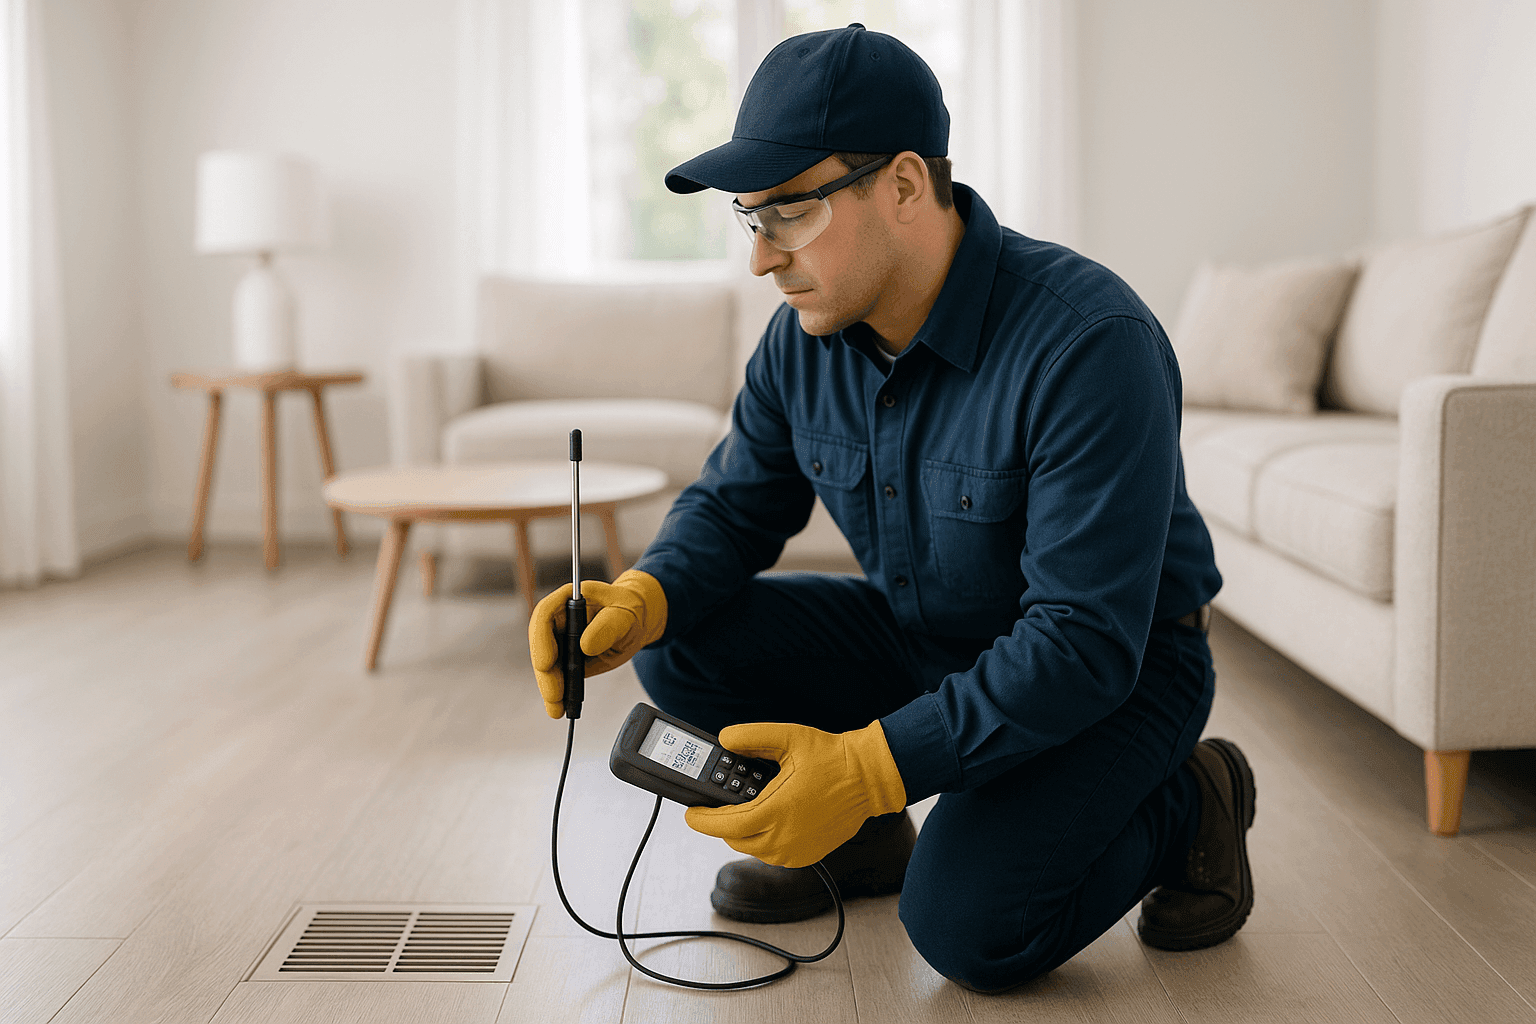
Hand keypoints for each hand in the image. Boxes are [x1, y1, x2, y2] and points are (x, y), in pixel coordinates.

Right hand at [527, 568, 667, 718]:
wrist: (636, 621)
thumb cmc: (629, 610)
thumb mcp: (624, 616)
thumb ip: (608, 626)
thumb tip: (586, 645)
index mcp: (569, 599)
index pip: (545, 614)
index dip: (541, 639)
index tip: (547, 663)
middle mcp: (558, 618)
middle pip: (540, 645)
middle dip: (545, 673)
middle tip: (554, 695)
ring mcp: (559, 638)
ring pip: (545, 665)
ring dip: (548, 688)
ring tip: (557, 708)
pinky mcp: (565, 657)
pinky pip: (556, 675)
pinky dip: (557, 692)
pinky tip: (560, 707)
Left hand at [685, 720, 906, 867]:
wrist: (867, 778)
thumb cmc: (831, 757)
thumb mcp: (788, 736)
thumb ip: (752, 736)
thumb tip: (725, 740)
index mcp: (776, 811)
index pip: (725, 825)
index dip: (702, 820)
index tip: (690, 814)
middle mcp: (784, 838)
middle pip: (734, 838)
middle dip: (722, 822)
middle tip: (719, 802)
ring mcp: (796, 851)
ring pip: (752, 849)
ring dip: (743, 831)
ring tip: (746, 807)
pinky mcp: (806, 856)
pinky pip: (772, 854)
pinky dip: (764, 839)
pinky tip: (769, 818)